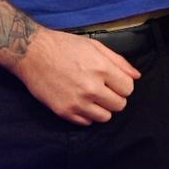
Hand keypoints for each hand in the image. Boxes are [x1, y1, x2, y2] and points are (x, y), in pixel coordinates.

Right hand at [11, 26, 140, 123]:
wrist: (32, 53)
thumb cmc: (64, 45)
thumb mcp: (94, 46)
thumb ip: (118, 61)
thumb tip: (136, 76)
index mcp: (101, 68)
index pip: (128, 88)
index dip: (123, 84)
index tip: (114, 81)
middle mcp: (91, 88)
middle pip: (119, 105)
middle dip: (115, 97)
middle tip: (104, 88)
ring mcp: (77, 102)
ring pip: (105, 117)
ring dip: (103, 108)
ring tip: (93, 96)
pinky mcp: (64, 112)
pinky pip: (87, 123)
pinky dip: (87, 114)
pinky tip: (81, 101)